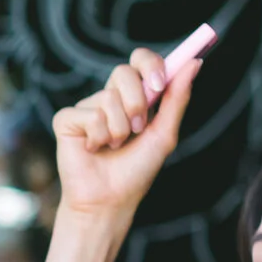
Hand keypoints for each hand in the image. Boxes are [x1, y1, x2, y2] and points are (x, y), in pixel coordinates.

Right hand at [50, 50, 199, 218]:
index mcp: (134, 97)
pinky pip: (89, 115)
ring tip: (114, 147)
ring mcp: (87, 108)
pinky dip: (98, 136)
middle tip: (137, 128)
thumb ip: (177, 99)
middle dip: (137, 102)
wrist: (110, 201)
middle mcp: (110, 98)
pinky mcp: (67, 120)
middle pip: (123, 72)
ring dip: (119, 130)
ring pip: (108, 98)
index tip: (160, 84)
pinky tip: (94, 149)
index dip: (150, 64)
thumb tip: (195, 63)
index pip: (140, 61)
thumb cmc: (136, 171)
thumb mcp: (164, 134)